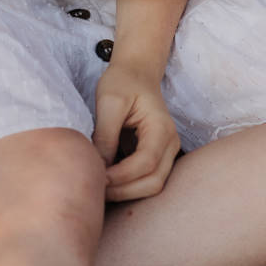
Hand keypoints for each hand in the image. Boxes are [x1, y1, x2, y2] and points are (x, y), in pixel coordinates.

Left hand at [93, 59, 181, 201]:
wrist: (136, 73)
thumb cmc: (123, 82)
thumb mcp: (109, 101)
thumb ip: (105, 135)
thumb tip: (98, 167)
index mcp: (162, 128)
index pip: (146, 162)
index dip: (121, 176)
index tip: (96, 176)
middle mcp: (170, 144)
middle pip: (154, 182)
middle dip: (124, 190)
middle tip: (95, 188)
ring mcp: (166, 153)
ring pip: (152, 186)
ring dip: (126, 192)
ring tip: (98, 186)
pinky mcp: (156, 157)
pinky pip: (146, 180)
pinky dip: (127, 186)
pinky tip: (107, 181)